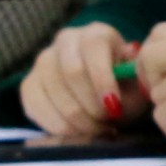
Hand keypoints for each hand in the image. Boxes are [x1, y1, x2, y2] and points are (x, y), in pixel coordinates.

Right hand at [21, 24, 143, 139]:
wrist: (103, 94)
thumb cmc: (124, 87)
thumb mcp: (136, 83)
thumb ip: (133, 85)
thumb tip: (123, 88)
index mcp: (97, 34)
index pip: (94, 48)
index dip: (103, 80)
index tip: (114, 107)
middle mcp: (66, 40)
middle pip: (72, 71)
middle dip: (91, 105)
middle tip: (106, 123)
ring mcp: (43, 61)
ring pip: (53, 91)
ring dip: (76, 119)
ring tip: (95, 130)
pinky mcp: (29, 84)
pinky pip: (35, 106)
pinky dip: (57, 125)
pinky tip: (76, 131)